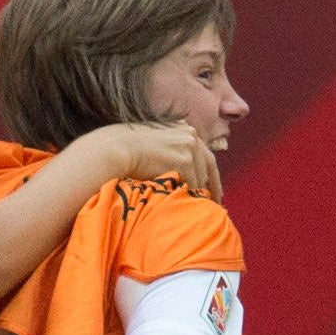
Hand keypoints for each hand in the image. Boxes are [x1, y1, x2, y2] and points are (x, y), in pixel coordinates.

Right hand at [97, 119, 221, 199]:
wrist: (118, 148)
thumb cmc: (127, 147)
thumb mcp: (155, 140)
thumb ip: (170, 147)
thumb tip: (179, 165)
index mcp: (184, 128)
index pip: (203, 151)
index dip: (209, 170)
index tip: (213, 184)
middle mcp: (191, 134)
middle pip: (208, 163)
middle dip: (213, 183)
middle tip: (217, 200)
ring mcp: (189, 147)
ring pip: (201, 176)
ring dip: (199, 191)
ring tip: (200, 206)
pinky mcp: (185, 160)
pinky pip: (193, 183)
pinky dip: (191, 194)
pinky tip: (188, 203)